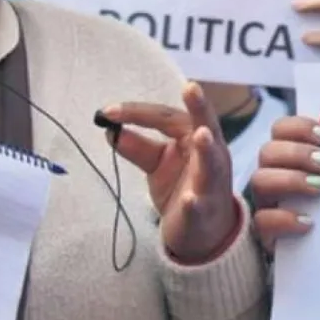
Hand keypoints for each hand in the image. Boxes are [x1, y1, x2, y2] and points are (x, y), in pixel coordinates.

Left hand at [102, 82, 239, 263]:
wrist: (201, 232)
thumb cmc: (182, 188)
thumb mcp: (158, 164)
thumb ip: (139, 147)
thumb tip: (110, 131)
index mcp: (195, 138)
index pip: (168, 118)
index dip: (139, 112)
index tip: (108, 112)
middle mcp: (211, 154)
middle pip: (204, 127)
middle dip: (200, 108)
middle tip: (191, 88)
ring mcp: (211, 182)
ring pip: (210, 163)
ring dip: (206, 149)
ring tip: (201, 135)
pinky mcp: (204, 210)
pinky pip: (199, 205)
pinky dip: (193, 202)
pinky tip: (188, 199)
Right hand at [251, 115, 319, 252]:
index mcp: (287, 154)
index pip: (280, 128)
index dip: (300, 127)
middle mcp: (271, 174)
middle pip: (268, 151)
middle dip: (298, 153)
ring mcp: (265, 202)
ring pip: (259, 180)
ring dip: (291, 179)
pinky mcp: (264, 231)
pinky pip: (262, 220)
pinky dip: (284, 218)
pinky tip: (308, 221)